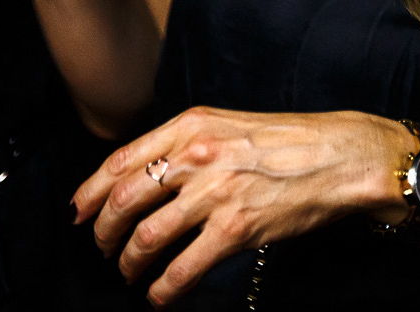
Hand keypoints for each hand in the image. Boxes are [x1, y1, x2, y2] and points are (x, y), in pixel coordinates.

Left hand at [72, 106, 406, 305]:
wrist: (339, 155)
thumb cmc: (286, 141)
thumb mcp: (227, 125)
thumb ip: (185, 145)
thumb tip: (144, 177)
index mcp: (191, 126)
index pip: (120, 161)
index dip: (90, 192)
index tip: (80, 212)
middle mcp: (197, 156)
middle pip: (124, 200)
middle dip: (104, 232)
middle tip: (104, 249)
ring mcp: (216, 193)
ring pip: (147, 237)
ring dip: (129, 262)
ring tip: (130, 273)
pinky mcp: (236, 228)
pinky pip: (183, 267)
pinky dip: (163, 289)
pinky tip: (160, 296)